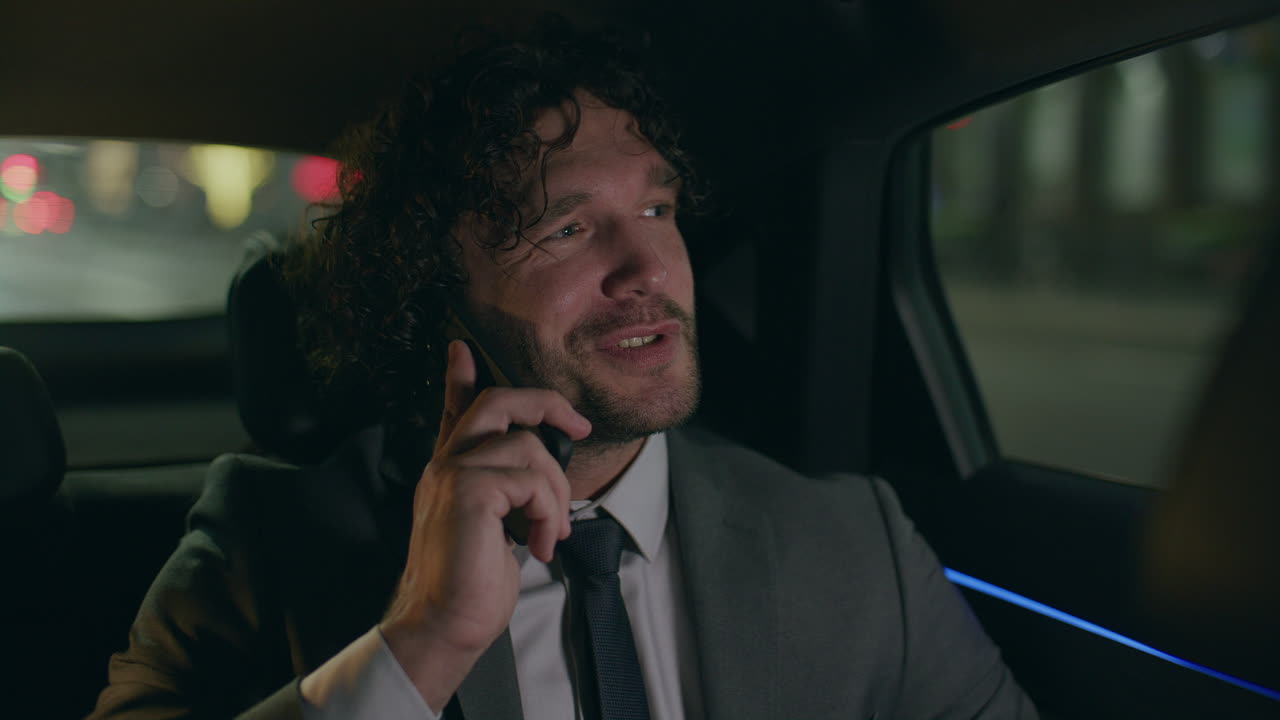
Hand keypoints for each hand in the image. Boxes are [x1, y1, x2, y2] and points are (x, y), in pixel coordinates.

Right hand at [379, 340, 590, 708]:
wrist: (444, 625)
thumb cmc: (471, 586)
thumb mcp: (495, 530)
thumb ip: (508, 496)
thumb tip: (543, 479)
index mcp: (450, 472)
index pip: (453, 411)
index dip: (459, 378)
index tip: (461, 349)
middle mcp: (445, 465)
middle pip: (496, 402)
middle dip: (545, 403)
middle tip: (578, 424)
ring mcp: (452, 475)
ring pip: (528, 448)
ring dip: (557, 492)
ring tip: (552, 531)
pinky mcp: (468, 493)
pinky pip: (530, 479)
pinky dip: (548, 511)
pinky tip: (540, 544)